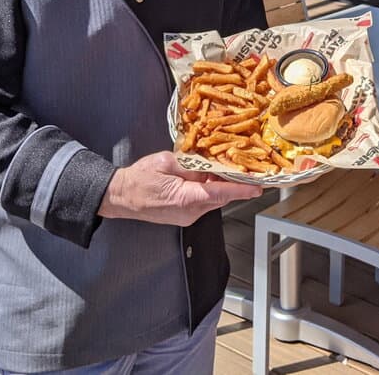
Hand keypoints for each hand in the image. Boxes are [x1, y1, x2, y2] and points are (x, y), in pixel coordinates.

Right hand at [99, 151, 261, 225]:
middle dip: (234, 183)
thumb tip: (210, 166)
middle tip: (246, 168)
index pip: (221, 193)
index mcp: (186, 198)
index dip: (242, 190)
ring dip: (221, 185)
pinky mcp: (185, 215)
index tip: (258, 187)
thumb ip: (191, 164)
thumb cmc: (139, 179)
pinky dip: (210, 189)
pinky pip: (205, 201)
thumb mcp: (166, 162)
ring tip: (225, 168)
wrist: (120, 197)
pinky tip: (208, 176)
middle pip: (221, 196)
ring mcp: (188, 216)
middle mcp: (190, 211)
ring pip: (214, 199)